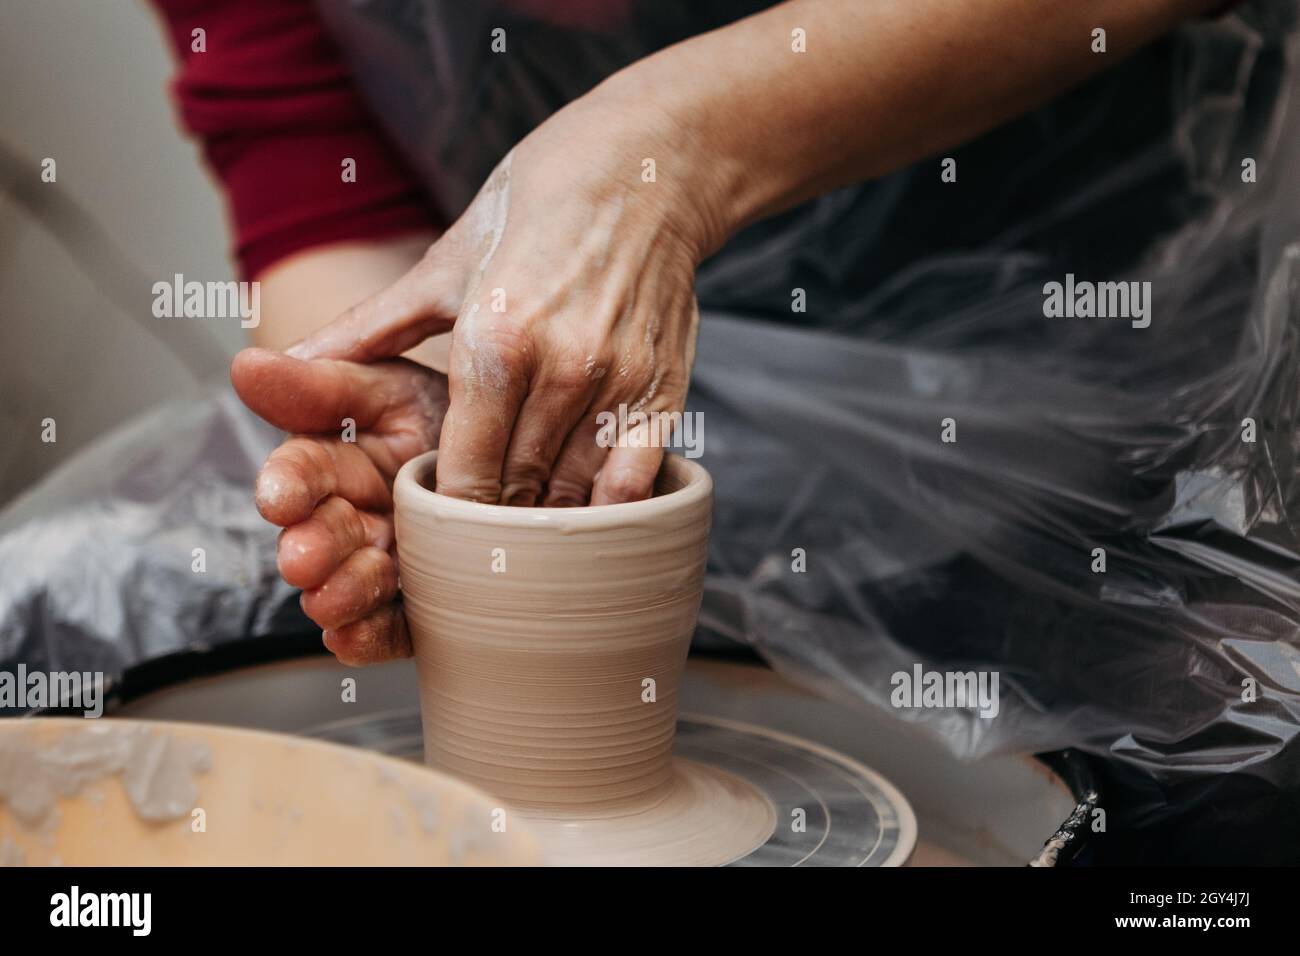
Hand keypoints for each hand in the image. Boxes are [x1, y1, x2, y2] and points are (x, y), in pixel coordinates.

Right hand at [230, 348, 447, 664]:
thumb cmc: (443, 409)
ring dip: (340, 595)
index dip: (289, 485)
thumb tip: (246, 366)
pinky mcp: (421, 603)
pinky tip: (352, 639)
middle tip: (303, 559)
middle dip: (313, 549)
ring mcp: (389, 563)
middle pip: (326, 535)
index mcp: (338, 464)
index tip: (280, 498)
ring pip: (355, 586)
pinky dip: (371, 636)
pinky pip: (395, 627)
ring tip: (329, 601)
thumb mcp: (387, 388)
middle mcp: (355, 518)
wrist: (516, 445)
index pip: (303, 472)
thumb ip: (319, 385)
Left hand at [286, 93, 715, 505]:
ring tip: (524, 524)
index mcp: (492, 341)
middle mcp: (558, 368)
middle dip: (492, 523)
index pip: (463, 475)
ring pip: (573, 493)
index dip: (447, 514)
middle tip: (477, 539)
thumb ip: (367, 329)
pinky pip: (634, 480)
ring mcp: (617, 382)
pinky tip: (586, 512)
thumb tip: (280, 366)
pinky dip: (607, 508)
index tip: (437, 527)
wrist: (641, 169)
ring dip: (546, 518)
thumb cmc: (531, 211)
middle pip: (517, 491)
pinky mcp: (663, 388)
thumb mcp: (443, 266)